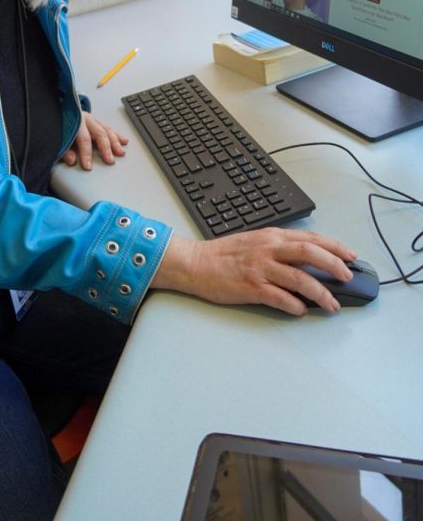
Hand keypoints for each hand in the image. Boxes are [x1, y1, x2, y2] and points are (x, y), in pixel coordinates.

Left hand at [62, 111, 128, 170]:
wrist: (60, 113)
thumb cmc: (61, 127)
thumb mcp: (59, 139)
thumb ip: (65, 150)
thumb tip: (72, 160)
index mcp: (76, 123)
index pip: (83, 140)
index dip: (86, 154)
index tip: (88, 167)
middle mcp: (87, 120)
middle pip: (100, 134)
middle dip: (106, 149)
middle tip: (110, 161)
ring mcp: (94, 120)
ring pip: (107, 131)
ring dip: (115, 143)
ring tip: (120, 153)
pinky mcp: (98, 122)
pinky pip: (110, 129)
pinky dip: (118, 136)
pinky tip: (124, 141)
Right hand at [151, 228, 357, 315]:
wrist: (196, 263)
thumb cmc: (224, 254)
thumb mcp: (255, 241)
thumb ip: (279, 248)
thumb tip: (308, 261)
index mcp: (272, 236)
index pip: (311, 238)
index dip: (335, 246)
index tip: (351, 256)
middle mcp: (269, 249)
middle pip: (311, 253)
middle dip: (334, 265)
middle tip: (347, 278)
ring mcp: (260, 268)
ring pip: (300, 278)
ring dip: (321, 293)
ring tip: (331, 305)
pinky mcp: (251, 287)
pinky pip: (280, 297)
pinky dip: (295, 305)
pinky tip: (301, 311)